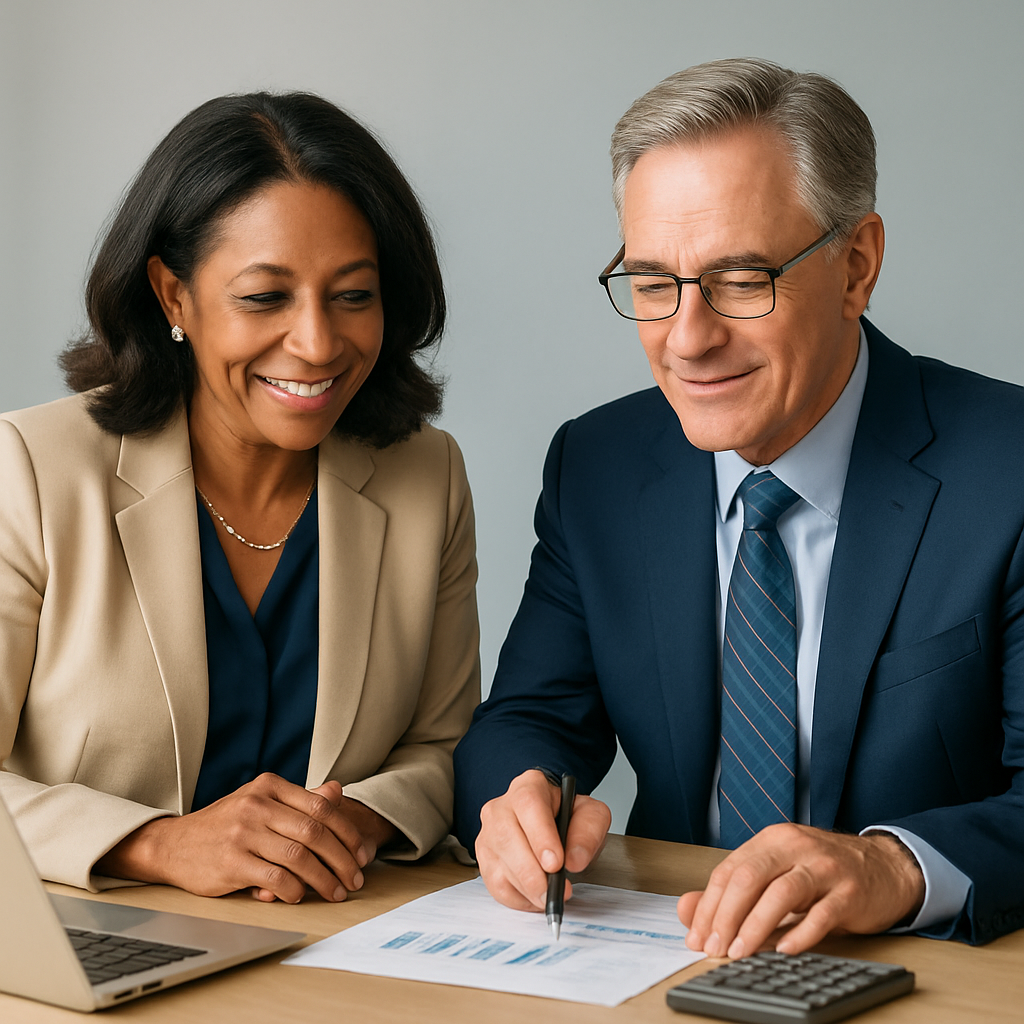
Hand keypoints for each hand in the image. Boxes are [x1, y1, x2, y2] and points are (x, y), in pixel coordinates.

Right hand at [97, 773, 397, 903]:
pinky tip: (300, 896)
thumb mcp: (262, 802)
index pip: (322, 807)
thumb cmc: (227, 825)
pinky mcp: (231, 862)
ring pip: (299, 857)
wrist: (173, 844)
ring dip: (324, 879)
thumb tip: (338, 792)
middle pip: (315, 832)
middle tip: (355, 879)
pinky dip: (294, 890)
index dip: (348, 833)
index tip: (361, 854)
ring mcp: (243, 833)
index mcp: (269, 786)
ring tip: (335, 892)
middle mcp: (257, 804)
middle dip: (342, 859)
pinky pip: (275, 878)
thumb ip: (299, 800)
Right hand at [475, 769, 611, 911]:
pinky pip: (495, 885)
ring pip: (498, 864)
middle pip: (506, 837)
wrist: (554, 824)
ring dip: (526, 889)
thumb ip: (588, 832)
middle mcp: (502, 807)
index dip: (540, 836)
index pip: (529, 805)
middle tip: (555, 891)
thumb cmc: (568, 817)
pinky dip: (517, 899)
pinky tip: (536, 897)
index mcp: (529, 786)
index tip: (556, 864)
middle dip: (532, 873)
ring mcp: (488, 833)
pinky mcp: (484, 859)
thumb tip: (574, 859)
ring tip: (550, 896)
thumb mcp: (591, 816)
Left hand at [678, 825, 924, 957]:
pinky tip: (785, 950)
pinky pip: (822, 913)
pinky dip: (801, 933)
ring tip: (740, 952)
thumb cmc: (823, 872)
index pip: (729, 871)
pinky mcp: (850, 891)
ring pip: (782, 893)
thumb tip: (687, 909)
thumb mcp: (776, 874)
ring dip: (756, 926)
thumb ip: (732, 892)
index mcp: (771, 840)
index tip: (696, 937)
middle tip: (713, 948)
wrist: (884, 867)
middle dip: (726, 916)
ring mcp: (825, 867)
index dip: (708, 906)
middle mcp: (795, 846)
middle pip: (750, 877)